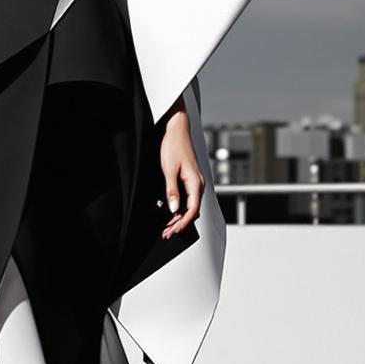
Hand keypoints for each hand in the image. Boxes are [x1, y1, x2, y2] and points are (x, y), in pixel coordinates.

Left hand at [157, 104, 204, 239]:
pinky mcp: (188, 180)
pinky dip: (178, 208)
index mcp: (196, 182)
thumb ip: (171, 191)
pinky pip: (186, 199)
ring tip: (166, 227)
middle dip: (179, 224)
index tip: (173, 231)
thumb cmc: (174, 146)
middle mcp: (198, 184)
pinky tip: (168, 213)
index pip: (193, 209)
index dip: (183, 222)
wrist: (177, 130)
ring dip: (178, 217)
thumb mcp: (168, 170)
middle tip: (166, 233)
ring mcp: (194, 182)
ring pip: (189, 206)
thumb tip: (174, 208)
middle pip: (191, 211)